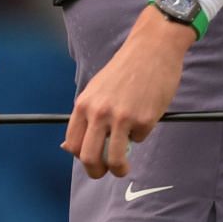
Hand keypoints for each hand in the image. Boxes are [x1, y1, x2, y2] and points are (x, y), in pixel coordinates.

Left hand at [63, 7, 193, 178]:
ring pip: (114, 159)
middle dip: (96, 172)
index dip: (81, 158)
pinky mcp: (143, 119)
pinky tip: (145, 115)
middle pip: (89, 158)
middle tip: (104, 172)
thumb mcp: (97, 89)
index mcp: (84, 104)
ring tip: (124, 168)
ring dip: (119, 169)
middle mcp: (99, 112)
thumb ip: (87, 116)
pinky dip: (142, 134)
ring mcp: (121, 117)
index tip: (91, 161)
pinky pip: (140, 139)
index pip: (73, 143)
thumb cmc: (124, 70)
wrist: (151, 49)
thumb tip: (71, 148)